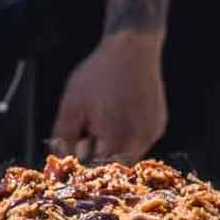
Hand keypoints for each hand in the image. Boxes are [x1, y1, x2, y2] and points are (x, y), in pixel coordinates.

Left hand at [50, 32, 167, 163]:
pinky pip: (139, 142)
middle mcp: (138, 141)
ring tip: (104, 121)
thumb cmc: (100, 74)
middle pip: (113, 166)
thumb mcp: (72, 106)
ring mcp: (151, 134)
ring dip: (113, 148)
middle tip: (88, 137)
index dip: (84, 166)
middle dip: (98, 157)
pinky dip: (127, 137)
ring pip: (128, 156)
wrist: (132, 48)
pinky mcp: (158, 126)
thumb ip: (64, 138)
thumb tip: (61, 159)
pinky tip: (119, 116)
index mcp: (116, 140)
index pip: (97, 170)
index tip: (76, 158)